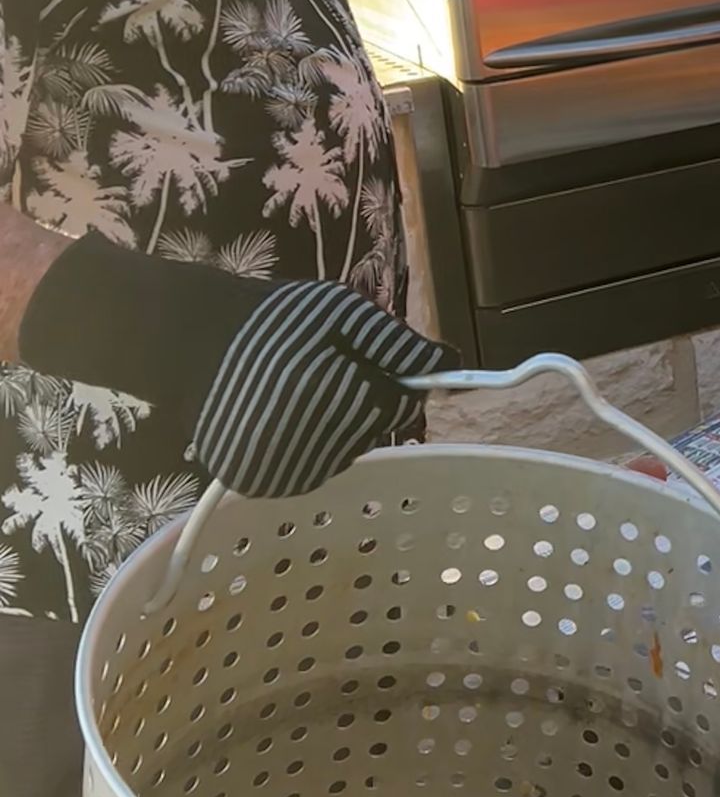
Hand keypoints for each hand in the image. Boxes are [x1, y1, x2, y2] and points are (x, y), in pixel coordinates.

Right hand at [190, 282, 454, 496]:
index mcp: (332, 402)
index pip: (397, 407)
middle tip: (317, 371)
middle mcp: (306, 449)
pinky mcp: (256, 483)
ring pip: (339, 456)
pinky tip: (280, 415)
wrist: (190, 338)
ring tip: (294, 390)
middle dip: (359, 405)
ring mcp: (278, 472)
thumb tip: (453, 365)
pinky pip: (305, 468)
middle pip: (368, 434)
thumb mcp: (344, 314)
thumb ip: (399, 346)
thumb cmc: (274, 318)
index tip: (355, 358)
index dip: (386, 380)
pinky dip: (304, 447)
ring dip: (333, 429)